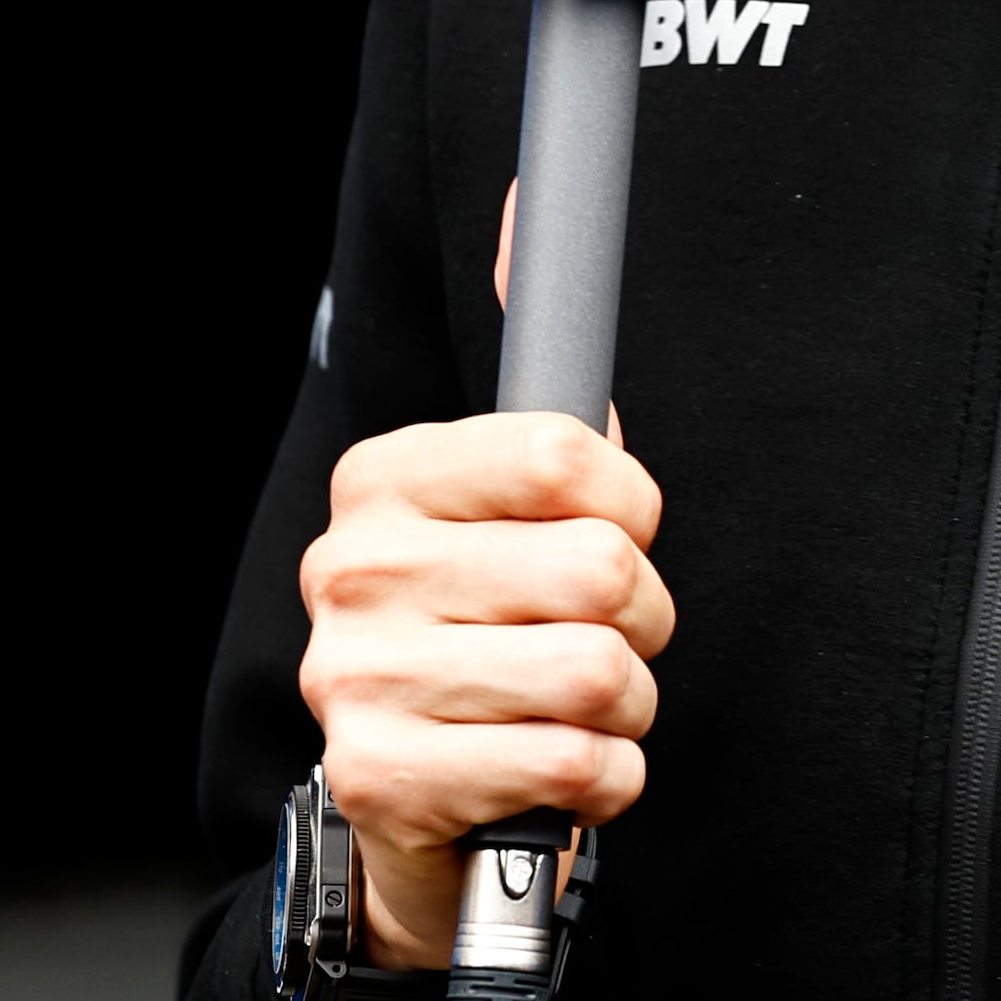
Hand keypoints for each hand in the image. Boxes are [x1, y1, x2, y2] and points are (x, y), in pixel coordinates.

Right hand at [296, 403, 672, 969]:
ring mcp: (358, 677)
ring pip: (598, 673)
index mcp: (387, 481)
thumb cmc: (492, 630)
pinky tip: (566, 767)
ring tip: (583, 706)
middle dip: (644, 616)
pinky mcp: (383, 779)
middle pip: (601, 570)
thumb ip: (550, 398)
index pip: (561, 451)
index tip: (618, 531)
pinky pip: (577, 764)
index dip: (631, 503)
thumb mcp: (513, 508)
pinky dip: (610, 778)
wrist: (418, 795)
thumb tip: (538, 206)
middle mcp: (356, 570)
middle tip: (608, 637)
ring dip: (628, 704)